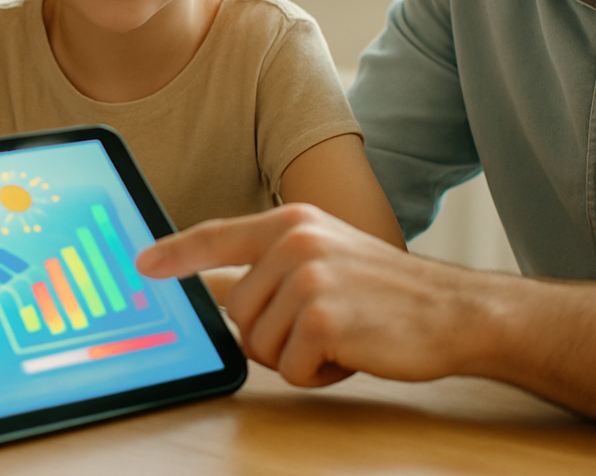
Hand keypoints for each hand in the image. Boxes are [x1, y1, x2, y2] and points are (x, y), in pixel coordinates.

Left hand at [138, 204, 478, 387]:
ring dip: (295, 355)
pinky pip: (290, 367)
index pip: (217, 235)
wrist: (452, 310)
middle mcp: (293, 240)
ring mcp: (308, 276)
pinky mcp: (324, 315)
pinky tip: (350, 352)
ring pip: (259, 342)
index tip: (143, 263)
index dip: (176, 252)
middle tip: (318, 326)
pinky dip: (316, 373)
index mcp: (289, 221)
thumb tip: (215, 290)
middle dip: (270, 334)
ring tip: (338, 335)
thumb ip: (267, 268)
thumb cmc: (381, 291)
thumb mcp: (321, 258)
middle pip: (236, 310)